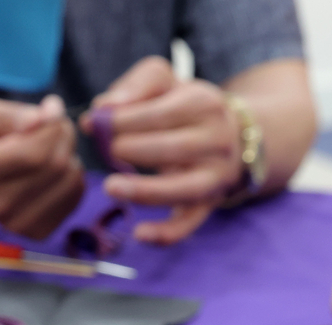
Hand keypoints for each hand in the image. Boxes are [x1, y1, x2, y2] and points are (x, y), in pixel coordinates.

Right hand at [0, 93, 84, 239]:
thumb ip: (5, 113)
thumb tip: (41, 119)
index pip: (33, 152)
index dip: (51, 124)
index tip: (47, 109)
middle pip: (55, 164)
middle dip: (61, 134)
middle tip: (49, 124)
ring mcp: (16, 223)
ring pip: (69, 177)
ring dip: (68, 152)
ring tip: (47, 145)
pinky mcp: (37, 230)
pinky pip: (75, 193)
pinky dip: (70, 173)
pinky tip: (48, 168)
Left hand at [84, 56, 243, 244]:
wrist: (232, 135)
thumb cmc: (183, 106)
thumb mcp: (166, 82)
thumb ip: (133, 86)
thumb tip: (100, 109)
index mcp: (204, 104)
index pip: (163, 113)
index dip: (126, 119)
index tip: (99, 123)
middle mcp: (216, 141)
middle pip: (174, 149)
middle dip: (134, 150)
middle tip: (109, 150)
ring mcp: (214, 176)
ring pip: (183, 189)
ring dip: (145, 191)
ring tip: (110, 186)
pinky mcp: (206, 205)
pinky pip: (189, 224)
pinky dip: (166, 234)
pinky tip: (139, 234)